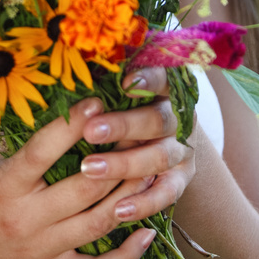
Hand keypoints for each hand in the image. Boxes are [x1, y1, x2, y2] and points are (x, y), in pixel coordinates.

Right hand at [0, 97, 158, 258]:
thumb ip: (12, 143)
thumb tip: (45, 107)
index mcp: (4, 185)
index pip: (43, 150)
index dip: (73, 125)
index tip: (97, 101)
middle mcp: (26, 218)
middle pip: (85, 188)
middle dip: (117, 159)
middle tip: (139, 134)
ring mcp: (42, 249)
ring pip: (99, 223)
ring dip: (131, 197)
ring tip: (153, 171)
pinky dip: (128, 254)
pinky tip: (150, 232)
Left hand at [79, 66, 198, 223]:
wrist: (161, 131)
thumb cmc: (124, 97)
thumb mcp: (121, 77)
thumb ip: (110, 68)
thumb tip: (77, 48)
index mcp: (167, 85)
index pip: (163, 76)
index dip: (148, 78)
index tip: (125, 81)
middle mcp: (179, 116)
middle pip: (158, 120)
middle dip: (124, 126)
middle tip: (91, 131)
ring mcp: (182, 149)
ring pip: (159, 157)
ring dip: (125, 164)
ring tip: (89, 169)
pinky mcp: (181, 179)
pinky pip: (167, 194)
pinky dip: (144, 203)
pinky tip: (119, 210)